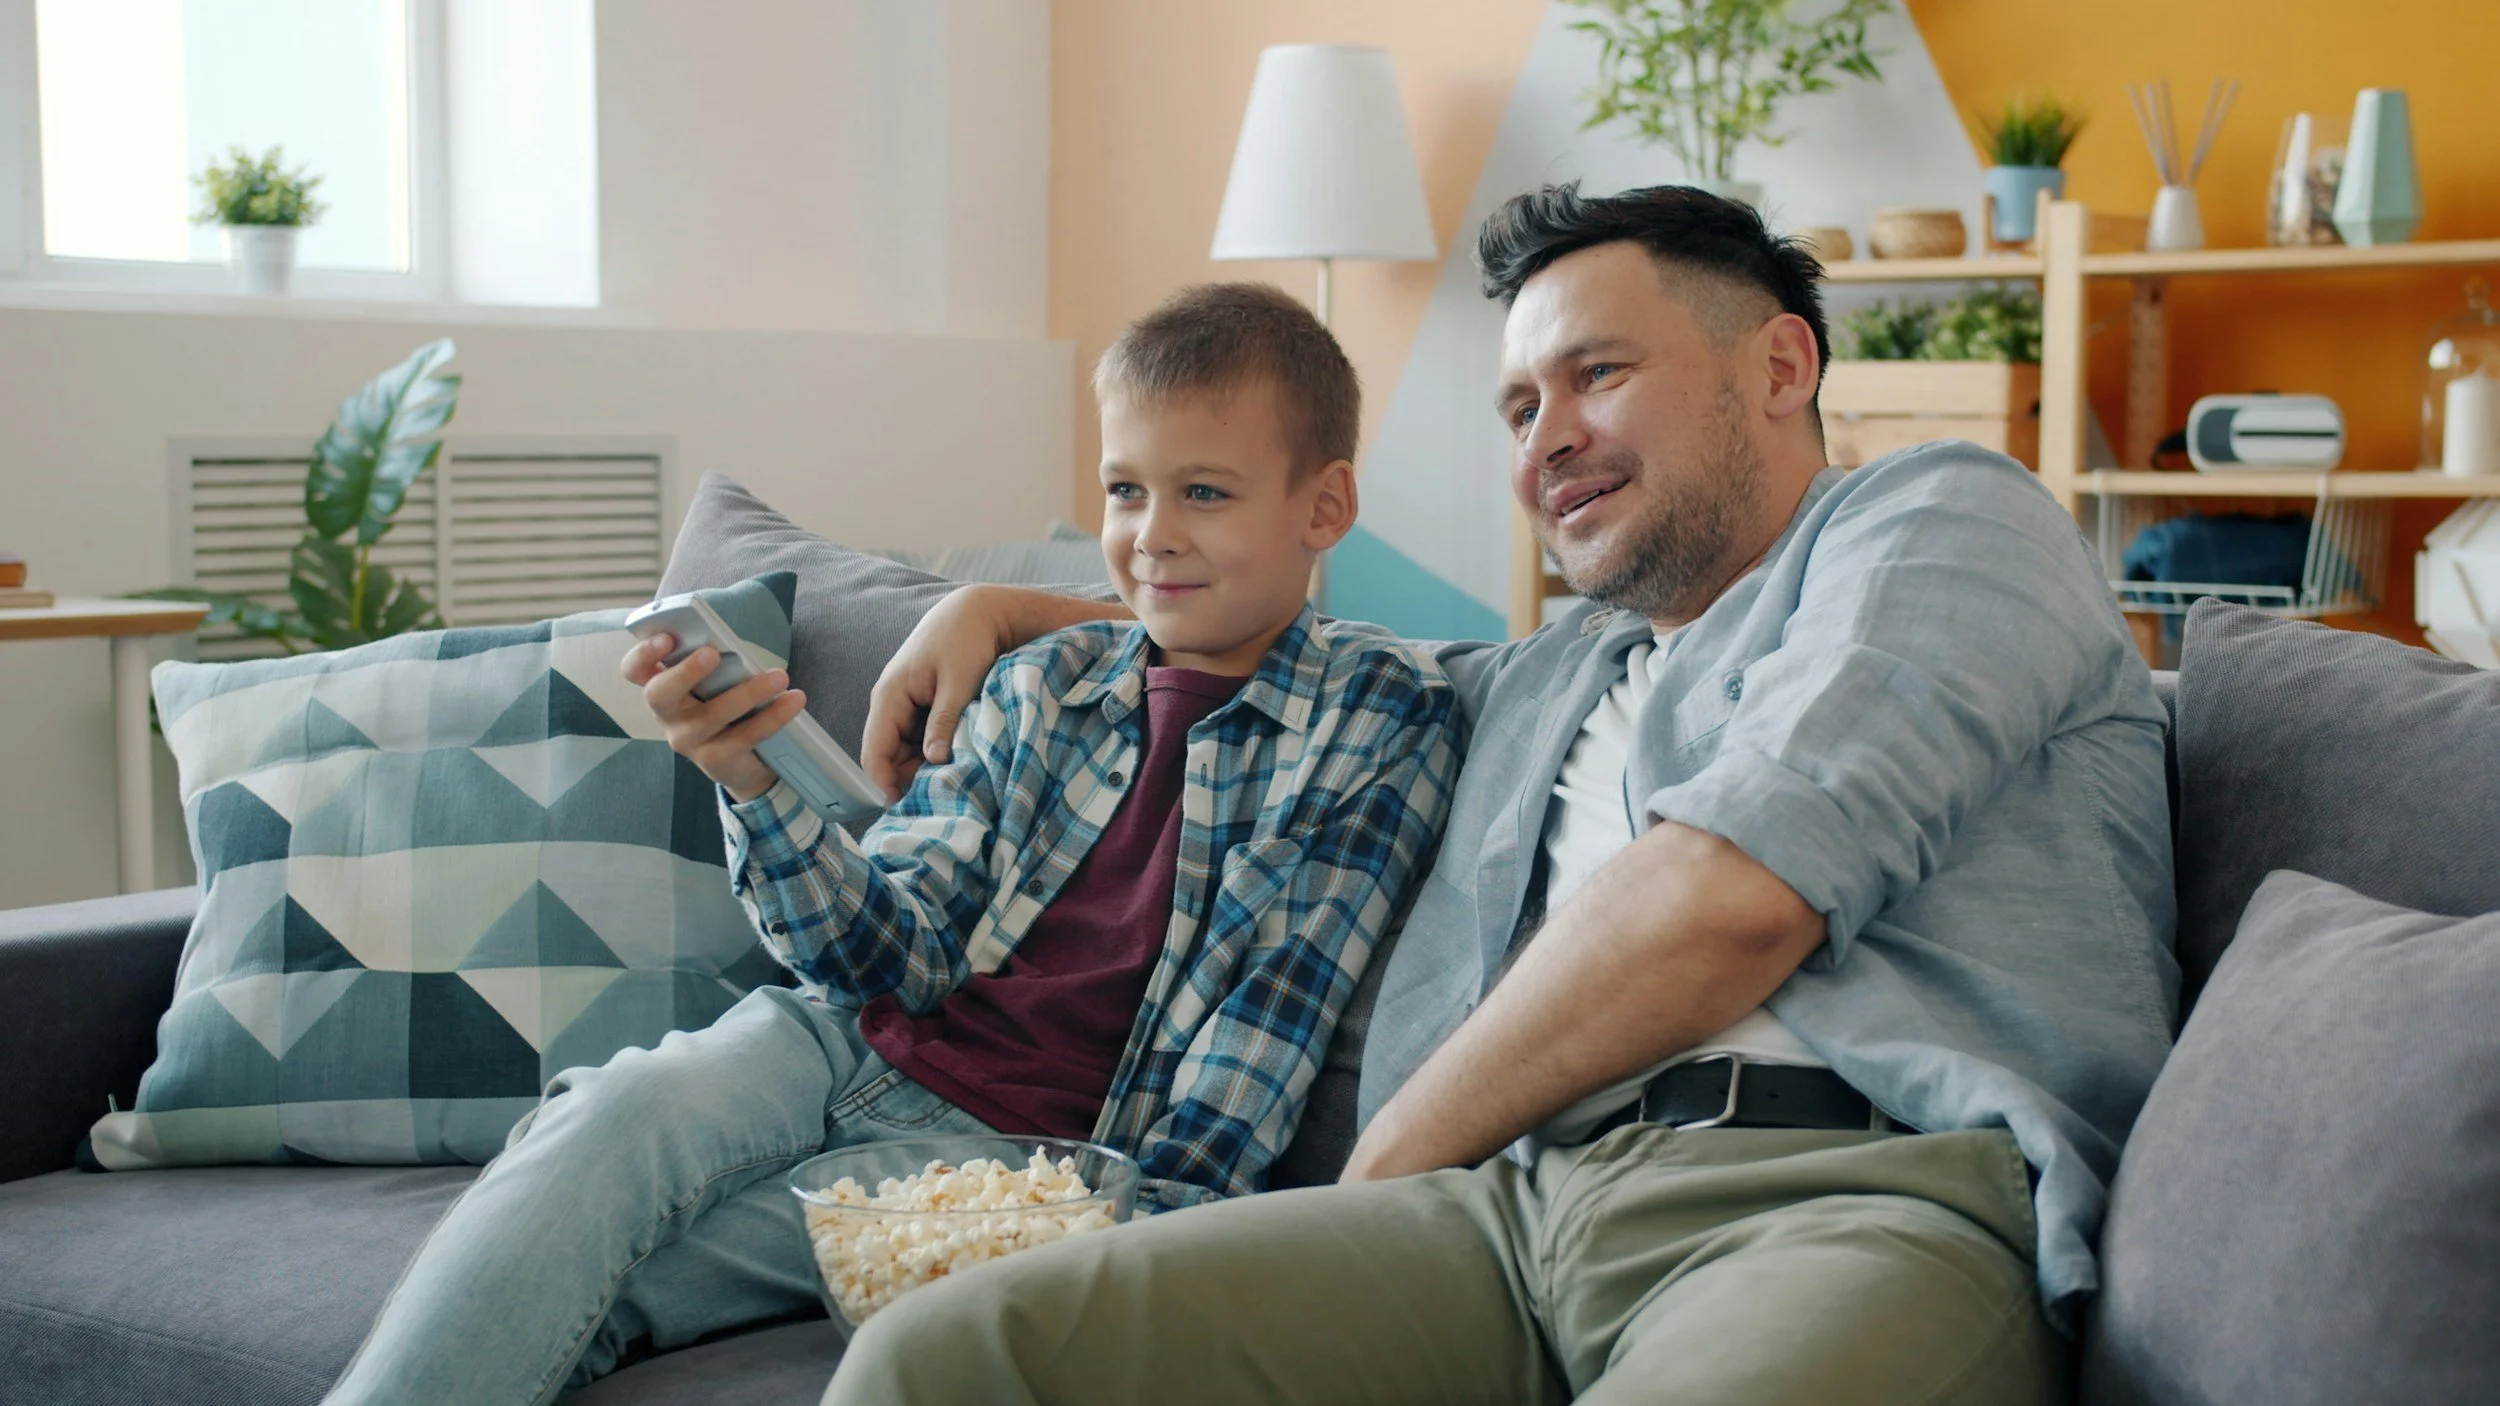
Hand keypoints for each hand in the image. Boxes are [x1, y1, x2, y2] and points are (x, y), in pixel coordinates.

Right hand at [621, 633, 808, 802]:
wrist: (744, 762)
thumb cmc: (728, 707)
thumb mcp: (716, 683)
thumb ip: (716, 664)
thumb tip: (733, 642)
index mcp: (663, 687)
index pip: (635, 670)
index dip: (644, 654)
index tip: (666, 637)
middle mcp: (668, 715)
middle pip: (659, 694)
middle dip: (684, 672)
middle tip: (712, 654)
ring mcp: (688, 740)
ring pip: (712, 715)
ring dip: (747, 692)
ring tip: (779, 677)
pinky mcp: (715, 760)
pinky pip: (745, 736)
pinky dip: (773, 716)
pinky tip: (793, 700)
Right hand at [862, 586, 1013, 800]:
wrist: (977, 611)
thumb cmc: (966, 640)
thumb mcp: (959, 682)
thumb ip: (943, 722)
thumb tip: (933, 761)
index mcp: (889, 695)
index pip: (874, 750)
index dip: (884, 782)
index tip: (904, 808)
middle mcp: (891, 703)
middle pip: (890, 756)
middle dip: (911, 778)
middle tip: (942, 796)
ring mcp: (906, 706)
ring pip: (907, 751)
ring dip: (926, 766)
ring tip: (954, 780)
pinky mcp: (923, 707)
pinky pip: (921, 739)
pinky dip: (936, 751)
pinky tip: (957, 760)